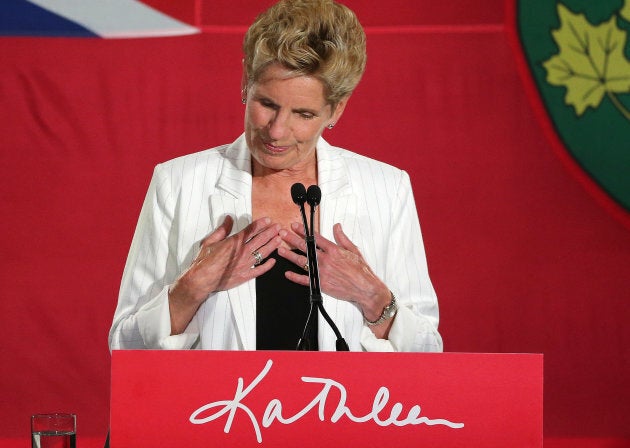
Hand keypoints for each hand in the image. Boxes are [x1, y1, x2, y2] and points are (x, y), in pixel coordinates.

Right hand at [169, 215, 280, 333]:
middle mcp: (242, 252)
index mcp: (234, 242)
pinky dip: (268, 265)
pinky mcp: (245, 276)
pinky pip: (260, 270)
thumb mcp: (210, 241)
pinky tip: (273, 261)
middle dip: (270, 232)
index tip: (268, 220)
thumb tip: (229, 219)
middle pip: (260, 240)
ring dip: (272, 245)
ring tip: (279, 240)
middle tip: (279, 227)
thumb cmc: (204, 260)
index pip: (250, 230)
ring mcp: (245, 264)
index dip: (260, 224)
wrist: (202, 279)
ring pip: (263, 253)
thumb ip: (222, 229)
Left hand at [279, 222, 389, 320]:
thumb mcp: (353, 250)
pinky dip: (295, 277)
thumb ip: (342, 238)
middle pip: (305, 247)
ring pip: (302, 262)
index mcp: (334, 250)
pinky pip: (305, 280)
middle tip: (282, 233)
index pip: (315, 238)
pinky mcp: (321, 284)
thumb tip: (336, 226)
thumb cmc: (361, 270)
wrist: (365, 288)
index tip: (294, 226)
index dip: (303, 231)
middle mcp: (326, 260)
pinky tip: (287, 273)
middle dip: (292, 239)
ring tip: (280, 250)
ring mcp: (322, 272)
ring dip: (290, 255)